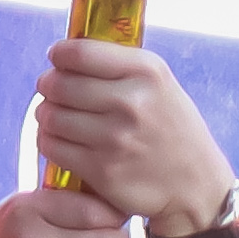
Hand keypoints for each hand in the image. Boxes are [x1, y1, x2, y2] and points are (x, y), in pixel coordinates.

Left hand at [30, 37, 235, 235]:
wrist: (193, 184)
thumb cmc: (171, 129)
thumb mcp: (161, 85)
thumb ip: (120, 68)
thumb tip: (66, 55)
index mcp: (147, 72)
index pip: (81, 53)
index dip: (59, 54)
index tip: (56, 59)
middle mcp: (131, 102)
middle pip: (59, 85)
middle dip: (48, 85)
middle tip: (50, 90)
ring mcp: (114, 138)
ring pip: (50, 117)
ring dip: (45, 114)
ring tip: (53, 115)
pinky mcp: (101, 170)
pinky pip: (52, 147)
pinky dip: (47, 140)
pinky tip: (57, 138)